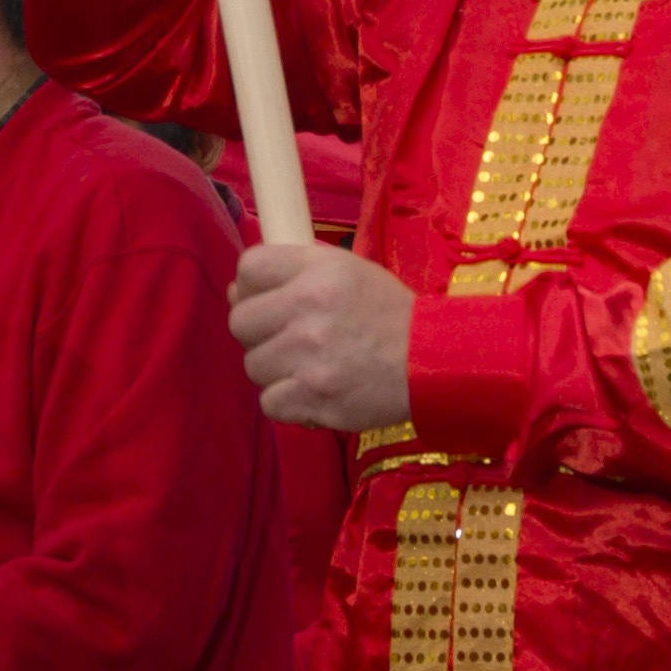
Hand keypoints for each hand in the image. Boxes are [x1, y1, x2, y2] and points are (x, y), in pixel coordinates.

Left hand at [229, 242, 413, 433]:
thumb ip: (297, 272)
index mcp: (317, 270)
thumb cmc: (390, 316)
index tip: (271, 302)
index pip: (249, 267)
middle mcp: (307, 306)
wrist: (433, 362)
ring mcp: (307, 354)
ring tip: (311, 369)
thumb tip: (237, 292)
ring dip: (277, 371)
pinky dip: (289, 403)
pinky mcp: (312, 396)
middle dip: (260, 333)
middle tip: (292, 341)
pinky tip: (314, 394)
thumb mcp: (350, 272)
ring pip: (253, 365)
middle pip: (240, 321)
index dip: (253, 287)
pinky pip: (269, 402)